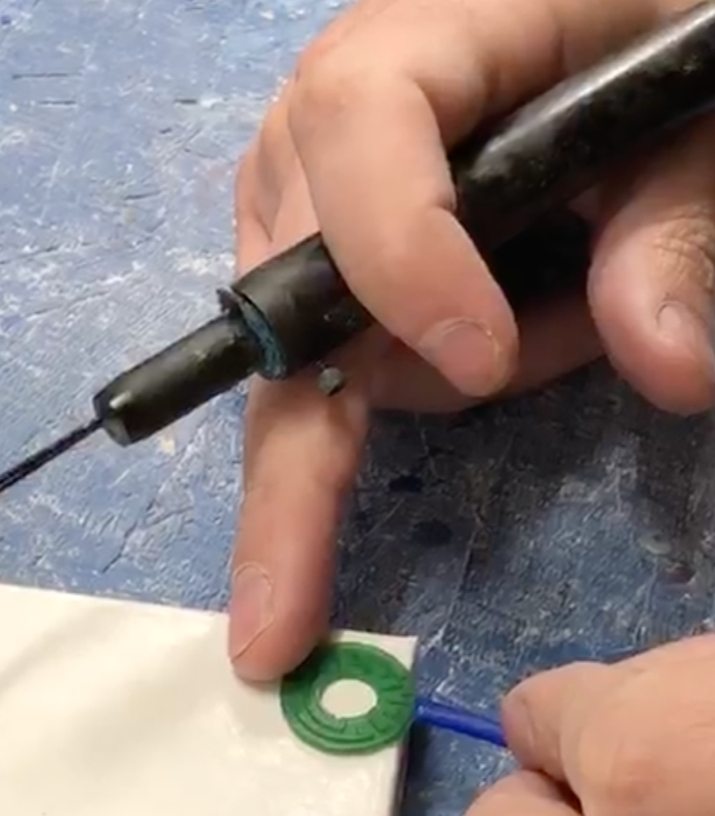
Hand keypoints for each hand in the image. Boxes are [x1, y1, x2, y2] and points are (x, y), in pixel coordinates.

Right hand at [228, 0, 714, 680]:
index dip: (399, 253)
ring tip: (542, 327)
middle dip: (303, 463)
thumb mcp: (696, 110)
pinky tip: (493, 344)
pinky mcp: (312, 260)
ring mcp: (297, 206)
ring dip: (429, 388)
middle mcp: (318, 131)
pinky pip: (329, 366)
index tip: (484, 364)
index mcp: (418, 39)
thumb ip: (683, 220)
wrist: (587, 29)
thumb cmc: (650, 37)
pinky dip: (407, 395)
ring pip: (306, 359)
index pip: (357, 127)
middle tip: (271, 627)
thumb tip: (669, 366)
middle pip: (283, 300)